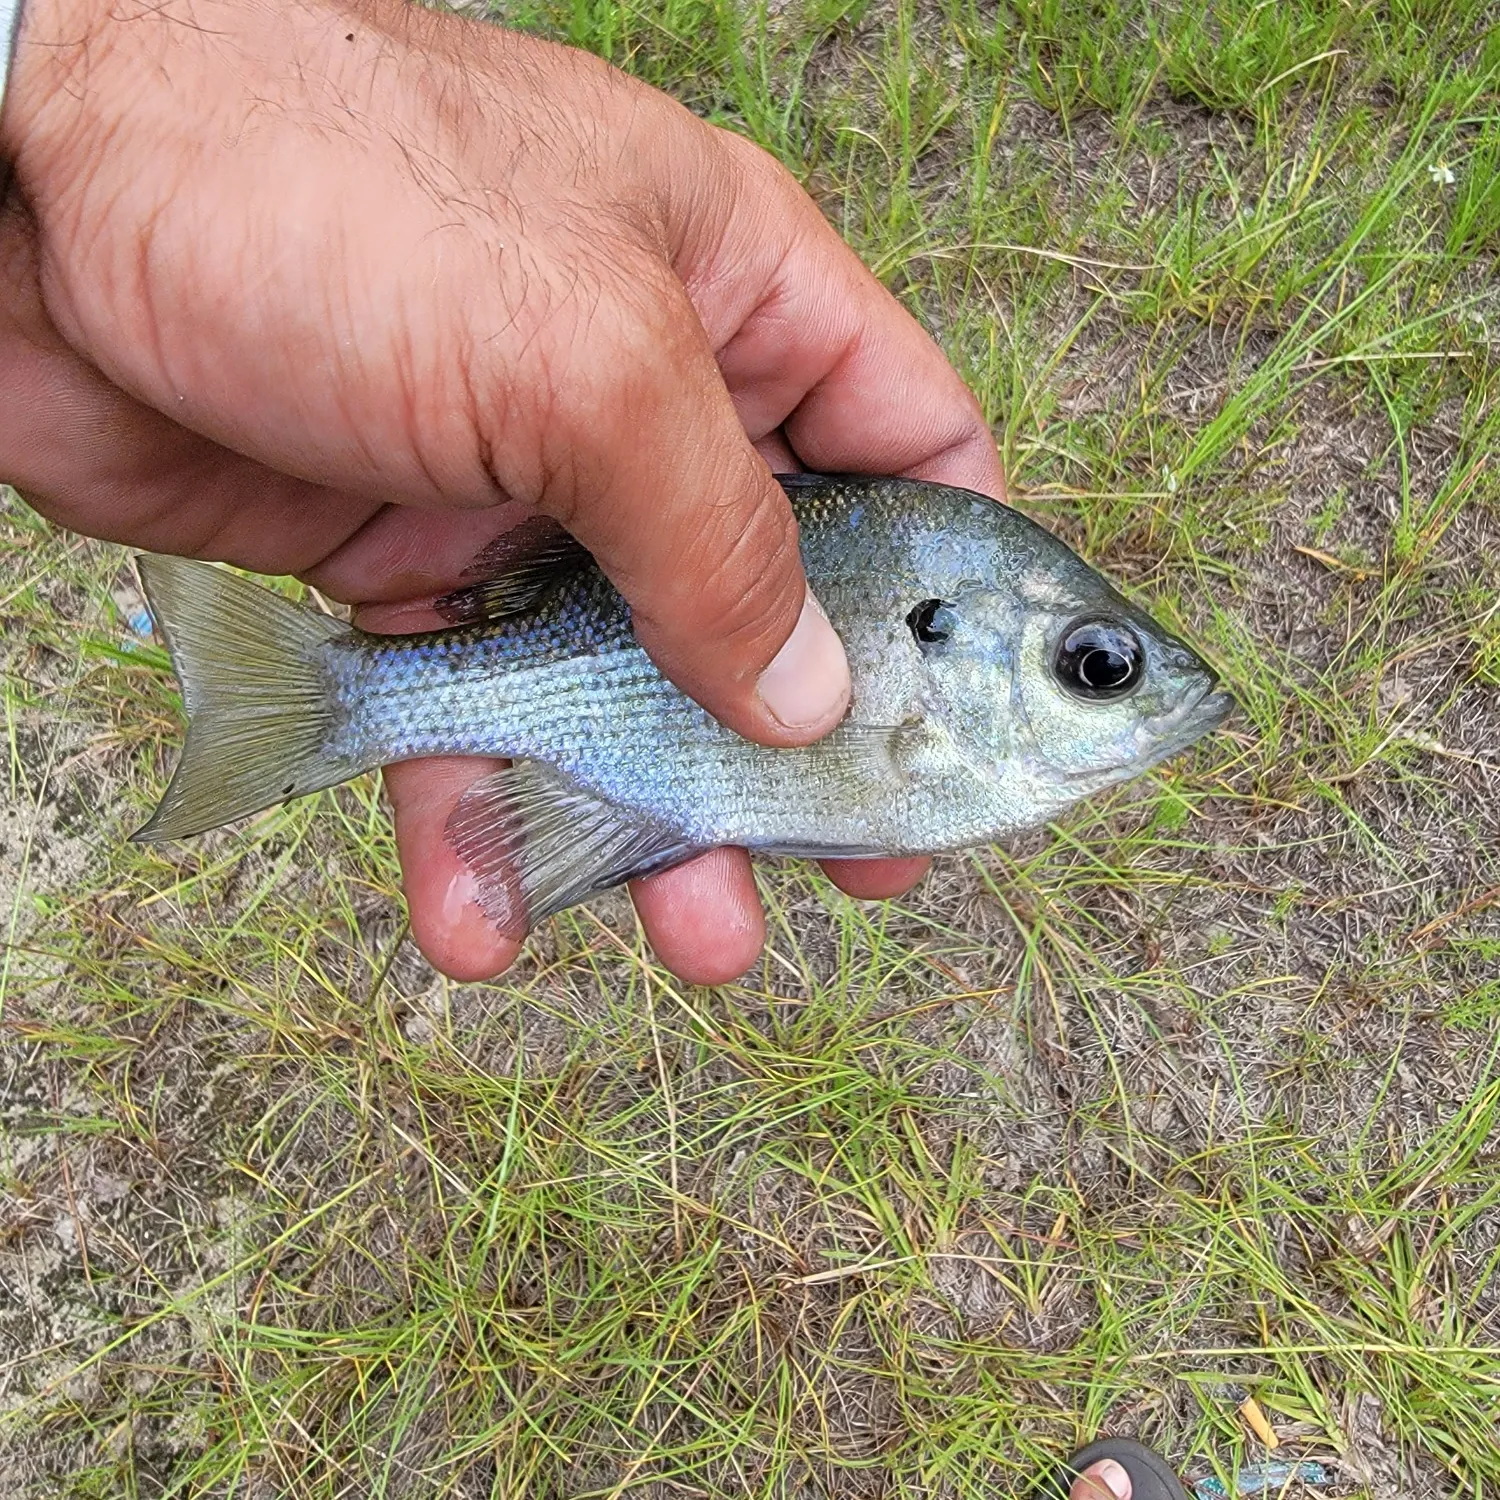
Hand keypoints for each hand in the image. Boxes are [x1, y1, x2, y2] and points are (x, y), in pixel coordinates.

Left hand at [0, 0, 1003, 983]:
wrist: (18, 191)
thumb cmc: (325, 188)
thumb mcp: (581, 356)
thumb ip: (717, 537)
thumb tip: (811, 700)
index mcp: (738, 303)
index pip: (912, 451)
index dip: (963, 593)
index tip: (975, 725)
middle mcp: (648, 406)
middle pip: (778, 605)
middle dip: (807, 748)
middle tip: (843, 872)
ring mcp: (525, 499)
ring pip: (629, 690)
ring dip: (656, 824)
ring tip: (696, 938)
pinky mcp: (404, 572)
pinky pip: (471, 719)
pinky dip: (478, 818)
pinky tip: (479, 916)